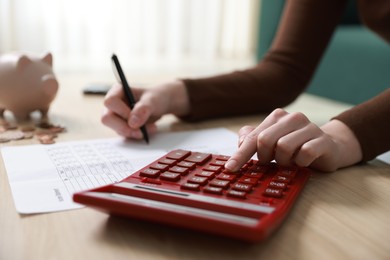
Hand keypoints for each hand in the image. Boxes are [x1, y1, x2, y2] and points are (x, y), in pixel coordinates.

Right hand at [101, 80, 189, 138]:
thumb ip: (143, 108)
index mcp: (118, 91)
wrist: (161, 104)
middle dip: (125, 127)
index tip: (136, 118)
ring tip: (152, 128)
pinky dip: (137, 135)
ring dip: (135, 132)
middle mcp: (113, 104)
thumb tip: (132, 123)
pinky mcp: (122, 126)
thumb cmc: (156, 97)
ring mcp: (116, 116)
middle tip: (141, 131)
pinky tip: (149, 130)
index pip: (110, 102)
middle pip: (107, 118)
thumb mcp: (153, 100)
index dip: (121, 112)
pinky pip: (125, 135)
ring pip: (117, 129)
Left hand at [224, 108, 361, 171]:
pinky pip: (305, 154)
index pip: (252, 137)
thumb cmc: (295, 146)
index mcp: (277, 117)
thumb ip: (252, 139)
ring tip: (290, 162)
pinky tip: (303, 162)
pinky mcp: (323, 140)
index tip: (230, 169)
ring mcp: (310, 127)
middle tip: (271, 163)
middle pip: (265, 140)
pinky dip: (300, 163)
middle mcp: (292, 118)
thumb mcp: (271, 142)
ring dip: (284, 161)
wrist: (329, 147)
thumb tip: (240, 143)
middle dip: (265, 157)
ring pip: (284, 147)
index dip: (240, 155)